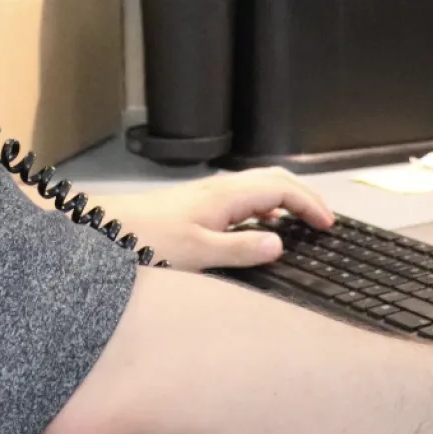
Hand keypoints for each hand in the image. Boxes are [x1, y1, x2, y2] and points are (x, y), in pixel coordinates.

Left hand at [92, 169, 333, 271]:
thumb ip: (241, 249)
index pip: (281, 188)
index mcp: (226, 196)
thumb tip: (280, 244)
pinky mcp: (196, 206)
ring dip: (284, 199)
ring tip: (301, 223)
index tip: (329, 225)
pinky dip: (264, 207)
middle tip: (323, 220)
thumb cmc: (147, 242)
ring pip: (257, 187)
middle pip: (273, 179)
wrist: (103, 229)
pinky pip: (242, 199)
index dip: (309, 203)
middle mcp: (219, 189)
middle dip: (303, 195)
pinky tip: (260, 229)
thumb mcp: (198, 254)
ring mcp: (207, 195)